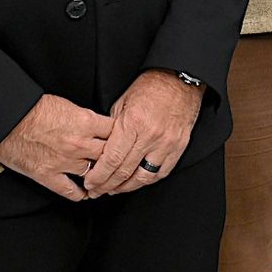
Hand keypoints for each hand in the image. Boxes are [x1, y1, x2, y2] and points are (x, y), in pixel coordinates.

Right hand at [0, 94, 112, 201]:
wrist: (5, 119)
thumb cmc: (32, 108)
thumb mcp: (67, 105)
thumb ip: (85, 118)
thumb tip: (98, 127)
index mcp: (85, 122)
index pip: (116, 131)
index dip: (122, 136)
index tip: (124, 140)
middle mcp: (79, 143)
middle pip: (109, 154)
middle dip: (115, 157)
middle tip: (119, 161)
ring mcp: (64, 161)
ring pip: (93, 173)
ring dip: (99, 176)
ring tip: (104, 178)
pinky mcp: (47, 175)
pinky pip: (70, 190)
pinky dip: (80, 194)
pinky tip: (85, 194)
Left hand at [82, 70, 203, 197]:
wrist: (180, 80)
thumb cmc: (151, 87)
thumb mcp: (122, 102)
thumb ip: (113, 128)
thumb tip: (101, 149)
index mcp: (133, 123)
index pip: (112, 159)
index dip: (99, 176)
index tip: (90, 183)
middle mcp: (151, 136)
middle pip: (125, 171)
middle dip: (107, 185)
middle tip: (97, 191)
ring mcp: (167, 143)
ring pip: (144, 177)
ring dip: (126, 187)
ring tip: (115, 189)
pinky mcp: (179, 146)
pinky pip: (162, 172)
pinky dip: (147, 181)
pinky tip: (136, 182)